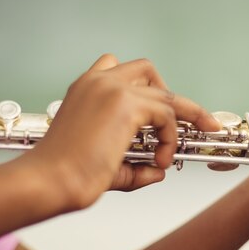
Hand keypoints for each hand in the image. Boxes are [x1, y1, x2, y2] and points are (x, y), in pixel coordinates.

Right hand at [20, 54, 220, 210]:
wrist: (49, 180)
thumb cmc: (67, 173)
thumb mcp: (107, 163)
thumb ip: (135, 165)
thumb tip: (158, 172)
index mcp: (86, 88)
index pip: (120, 69)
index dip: (147, 88)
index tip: (165, 109)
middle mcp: (98, 82)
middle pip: (149, 72)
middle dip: (174, 97)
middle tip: (198, 122)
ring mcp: (112, 89)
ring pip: (165, 94)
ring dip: (179, 123)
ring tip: (168, 154)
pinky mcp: (126, 104)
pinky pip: (167, 116)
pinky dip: (170, 139)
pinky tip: (159, 159)